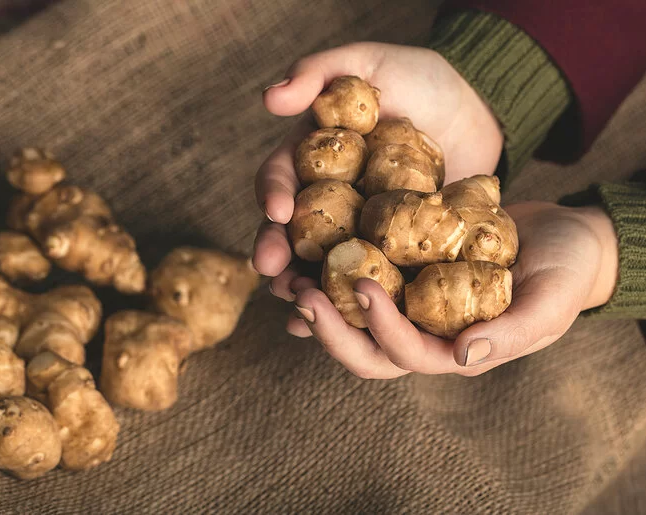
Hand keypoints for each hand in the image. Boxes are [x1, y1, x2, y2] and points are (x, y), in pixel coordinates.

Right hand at [253, 42, 503, 282]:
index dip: (274, 193)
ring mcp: (357, 226)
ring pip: (321, 261)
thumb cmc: (418, 78)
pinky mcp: (391, 248)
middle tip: (272, 273)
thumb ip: (318, 72)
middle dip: (277, 251)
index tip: (278, 210)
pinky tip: (340, 321)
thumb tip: (269, 98)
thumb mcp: (366, 62)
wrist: (476, 107)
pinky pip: (369, 276)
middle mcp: (326, 197)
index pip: (281, 176)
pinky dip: (351, 300)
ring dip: (305, 284)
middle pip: (291, 229)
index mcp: (310, 157)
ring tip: (299, 305)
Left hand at [286, 201, 618, 377]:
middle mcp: (425, 336)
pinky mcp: (402, 278)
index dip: (381, 327)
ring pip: (353, 322)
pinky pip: (359, 284)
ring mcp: (410, 309)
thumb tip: (462, 355)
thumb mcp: (552, 300)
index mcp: (456, 350)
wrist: (561, 238)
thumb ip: (514, 331)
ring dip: (318, 306)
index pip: (407, 354)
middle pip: (365, 351)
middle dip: (331, 329)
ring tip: (288, 277)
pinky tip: (303, 257)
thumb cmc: (566, 270)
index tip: (361, 285)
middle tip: (302, 294)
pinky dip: (329, 277)